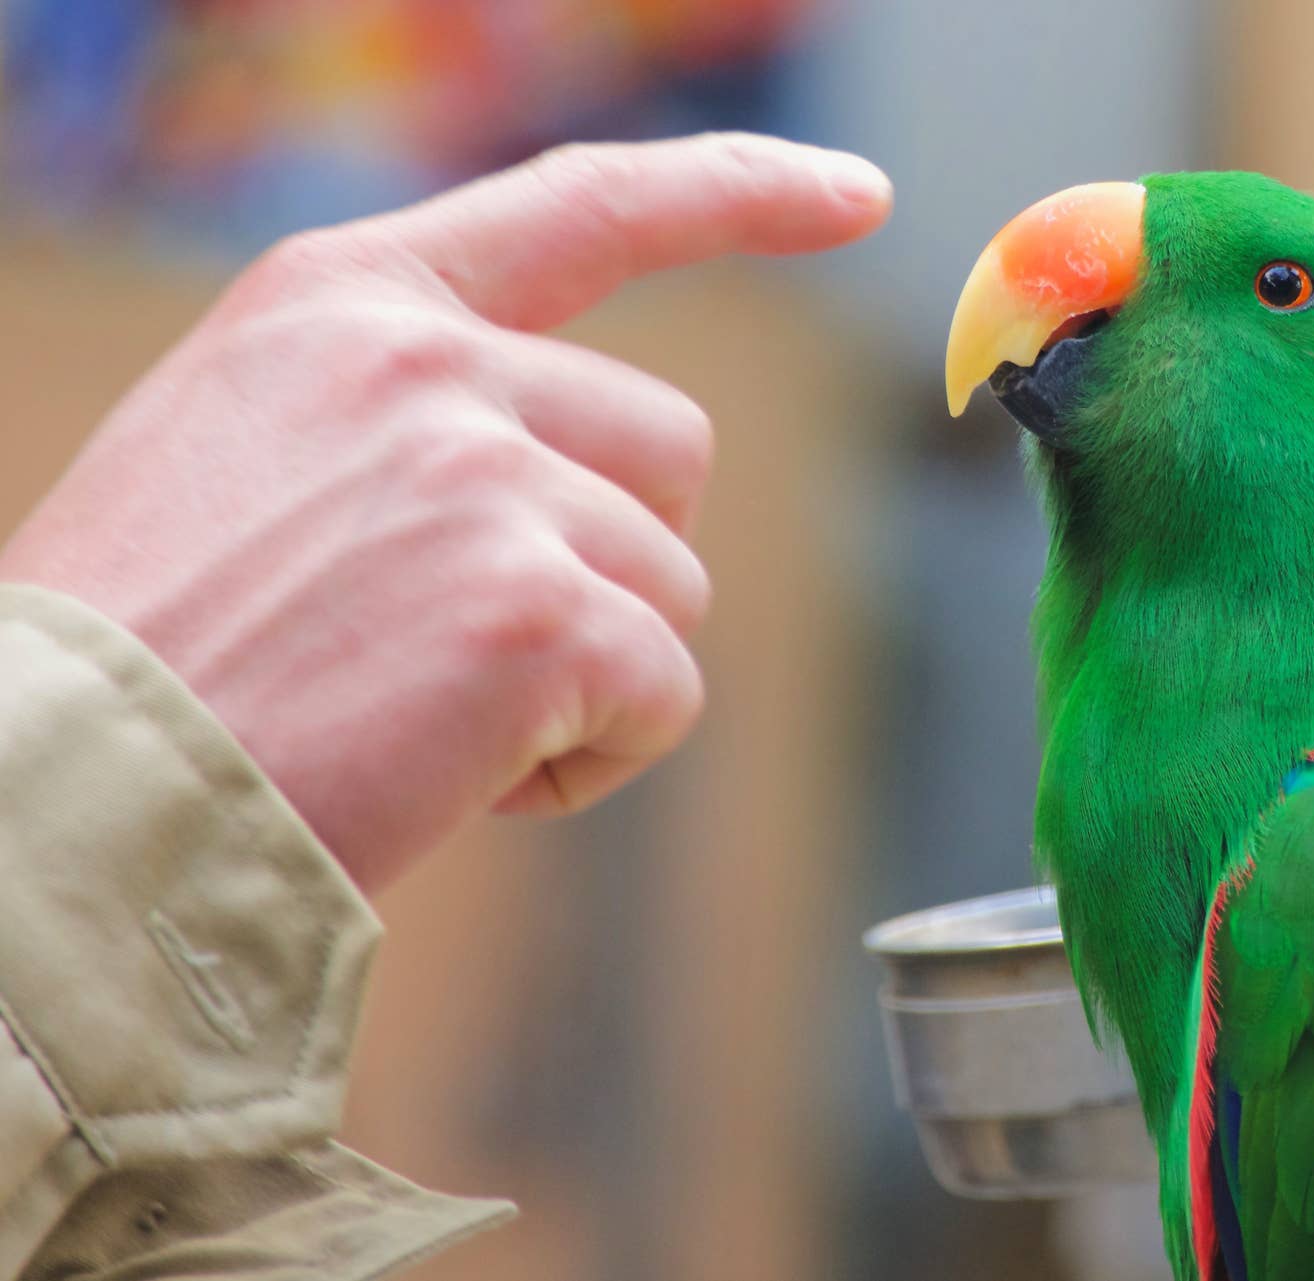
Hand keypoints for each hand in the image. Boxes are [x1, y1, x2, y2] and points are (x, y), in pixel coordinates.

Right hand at [0, 133, 891, 889]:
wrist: (64, 809)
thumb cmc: (152, 662)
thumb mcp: (253, 455)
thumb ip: (412, 418)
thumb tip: (574, 469)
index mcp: (346, 303)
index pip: (588, 209)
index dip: (741, 194)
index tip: (856, 200)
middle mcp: (428, 365)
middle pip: (667, 449)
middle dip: (610, 557)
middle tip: (467, 650)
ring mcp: (487, 478)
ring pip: (673, 583)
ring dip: (590, 670)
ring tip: (428, 718)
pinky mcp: (536, 610)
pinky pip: (665, 692)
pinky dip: (595, 756)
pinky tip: (463, 778)